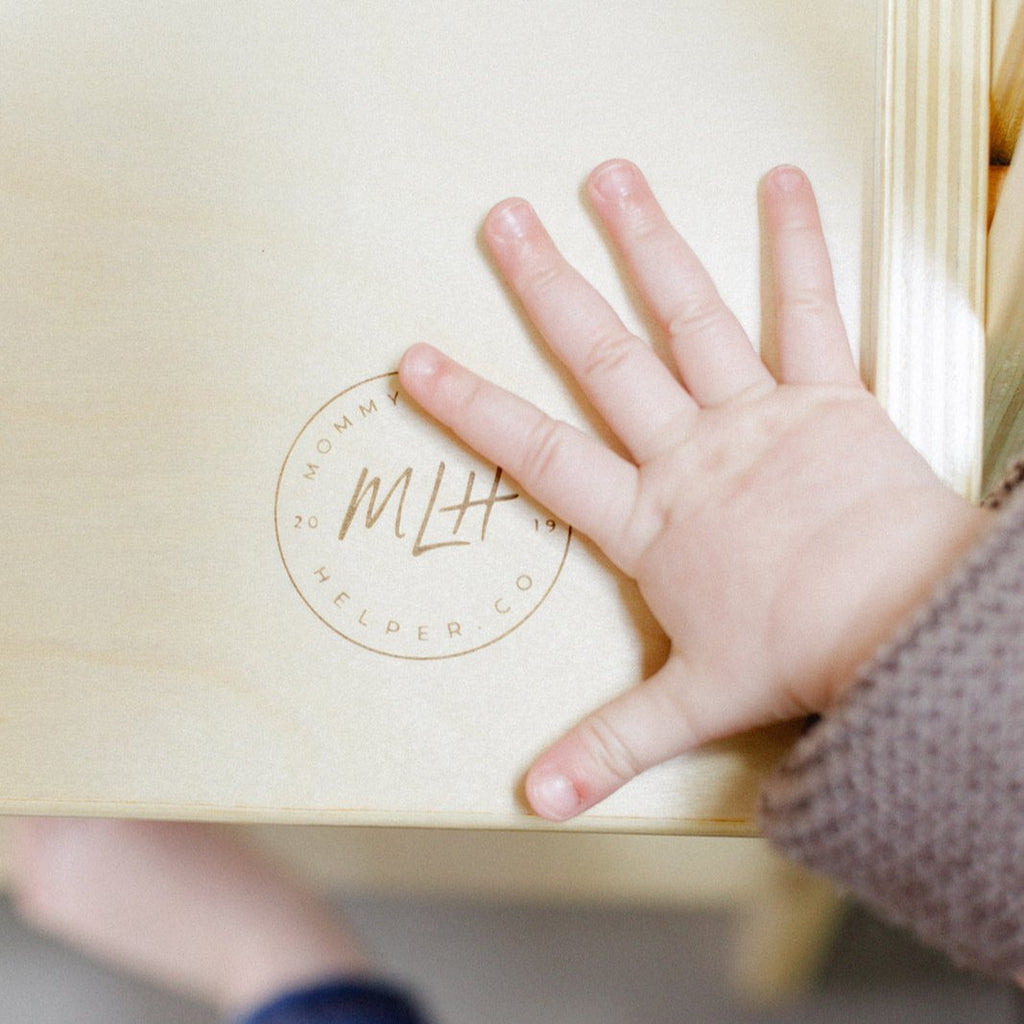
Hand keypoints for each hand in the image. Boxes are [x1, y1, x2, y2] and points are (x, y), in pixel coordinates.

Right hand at [399, 160, 992, 820]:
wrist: (899, 626)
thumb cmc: (796, 655)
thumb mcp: (690, 703)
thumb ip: (606, 744)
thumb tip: (535, 801)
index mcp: (650, 520)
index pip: (539, 456)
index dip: (472, 407)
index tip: (417, 360)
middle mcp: (691, 452)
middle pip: (603, 359)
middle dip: (546, 289)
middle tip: (502, 221)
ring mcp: (757, 414)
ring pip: (688, 318)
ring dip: (645, 246)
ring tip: (609, 177)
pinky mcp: (825, 396)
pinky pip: (808, 311)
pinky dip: (797, 245)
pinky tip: (781, 182)